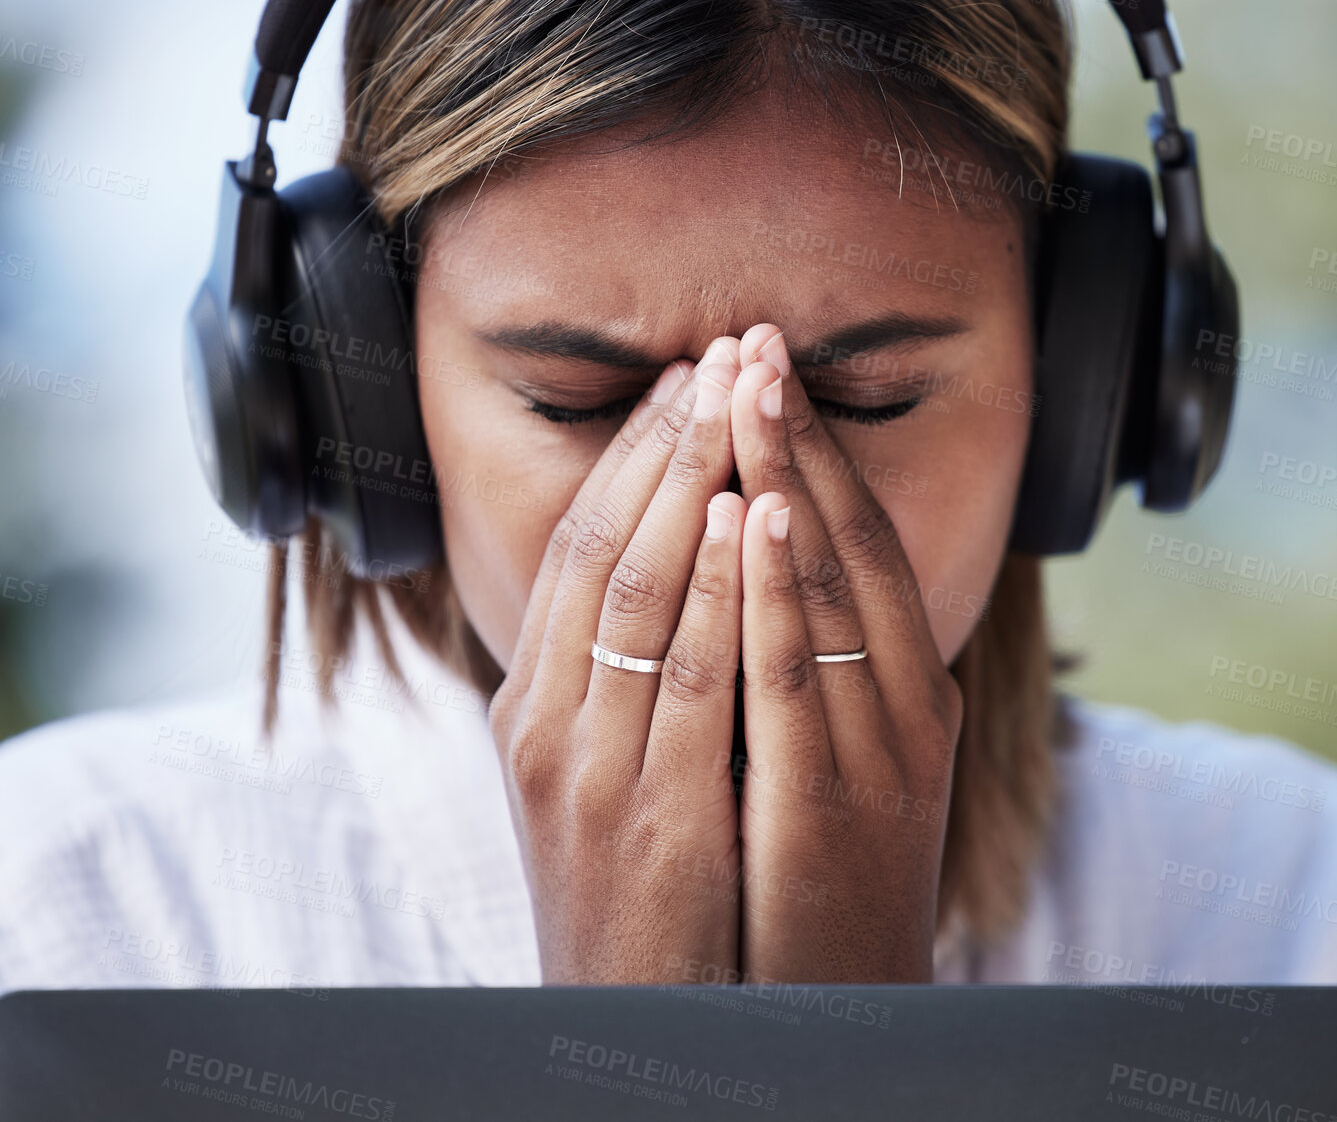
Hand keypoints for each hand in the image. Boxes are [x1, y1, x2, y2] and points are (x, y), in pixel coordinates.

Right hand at [489, 338, 748, 981]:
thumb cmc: (630, 889)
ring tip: (738, 394)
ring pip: (638, 591)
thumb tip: (674, 568)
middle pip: (603, 546)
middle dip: (665, 440)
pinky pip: (690, 677)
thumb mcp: (599, 772)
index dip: (632, 454)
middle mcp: (545, 721)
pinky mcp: (647, 818)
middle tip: (720, 351)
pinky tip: (757, 515)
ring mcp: (588, 769)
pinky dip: (721, 587)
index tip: (683, 377)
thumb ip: (619, 676)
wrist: (633, 1032)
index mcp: (533, 704)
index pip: (578, 545)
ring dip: (694, 482)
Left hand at [729, 324, 961, 983]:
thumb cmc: (821, 868)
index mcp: (911, 686)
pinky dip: (778, 589)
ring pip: (832, 591)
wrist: (834, 1013)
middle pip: (851, 545)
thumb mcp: (834, 750)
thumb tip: (760, 557)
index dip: (817, 447)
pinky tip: (757, 515)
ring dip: (791, 481)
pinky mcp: (836, 808)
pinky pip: (796, 678)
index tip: (768, 365)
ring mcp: (882, 756)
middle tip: (756, 339)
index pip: (862, 540)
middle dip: (800, 437)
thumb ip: (814, 659)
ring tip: (752, 391)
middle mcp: (910, 706)